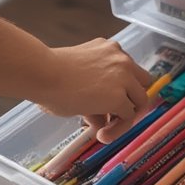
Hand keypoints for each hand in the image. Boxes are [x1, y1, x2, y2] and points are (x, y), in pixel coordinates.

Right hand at [34, 38, 152, 142]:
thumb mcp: (78, 80)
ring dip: (125, 118)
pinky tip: (102, 135)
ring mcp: (124, 76)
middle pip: (142, 83)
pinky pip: (128, 117)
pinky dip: (118, 129)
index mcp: (109, 49)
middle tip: (115, 117)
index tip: (111, 104)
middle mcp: (121, 58)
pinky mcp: (119, 97)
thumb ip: (95, 99)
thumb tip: (102, 123)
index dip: (123, 90)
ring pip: (139, 101)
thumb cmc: (49, 75)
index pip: (128, 70)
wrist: (41, 73)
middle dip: (131, 100)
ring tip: (106, 132)